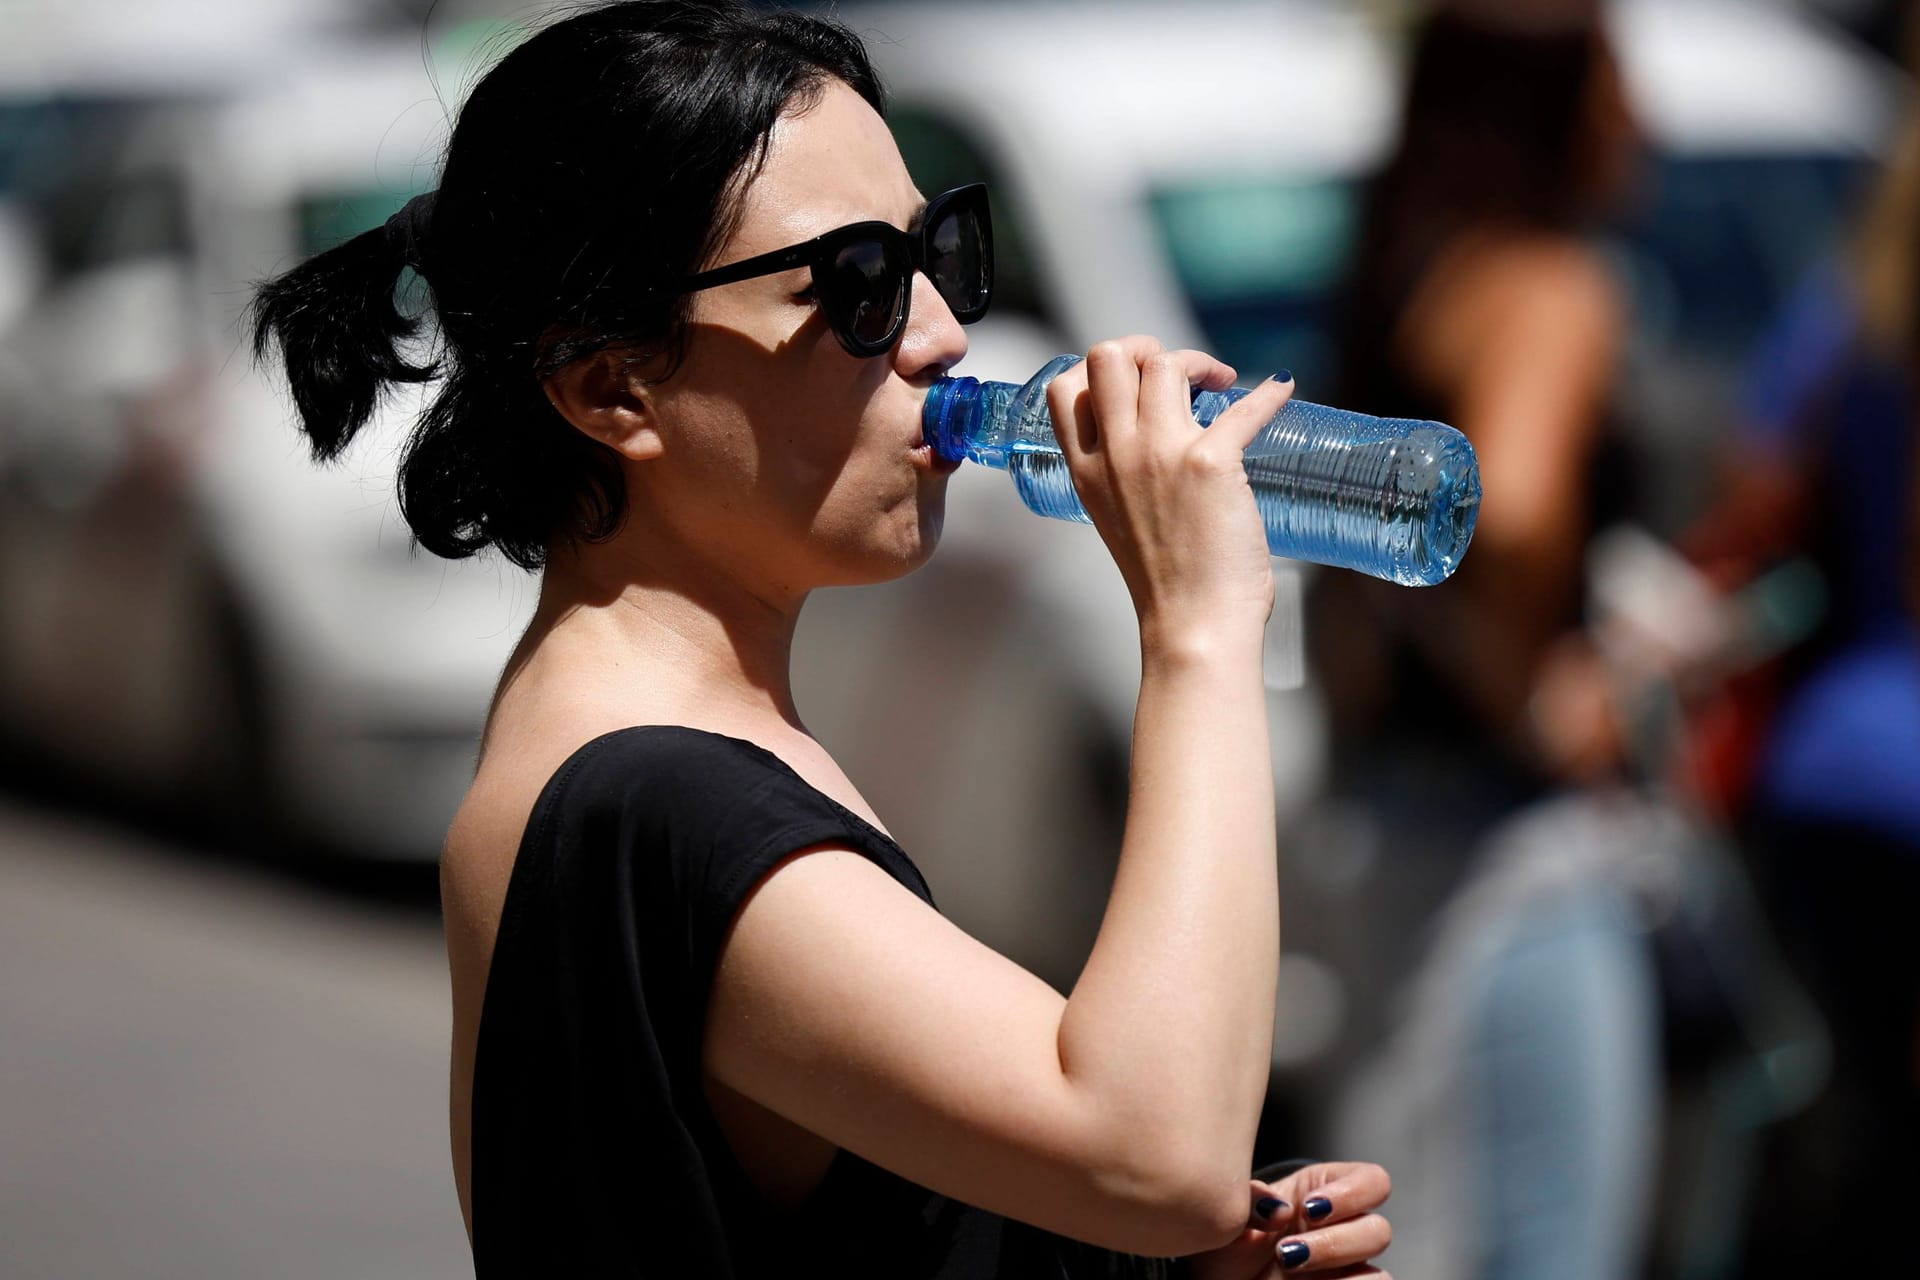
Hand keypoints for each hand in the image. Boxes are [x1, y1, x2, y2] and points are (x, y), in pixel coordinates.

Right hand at [1044, 336, 1294, 652]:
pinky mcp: (1211, 463)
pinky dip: (1269, 393)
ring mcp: (1160, 455)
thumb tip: (1163, 443)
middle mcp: (1116, 454)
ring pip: (1166, 363)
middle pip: (1109, 356)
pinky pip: (1244, 407)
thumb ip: (1124, 477)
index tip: (1136, 379)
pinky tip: (1281, 390)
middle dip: (1147, 347)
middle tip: (1182, 373)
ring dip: (1200, 362)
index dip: (1101, 368)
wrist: (1193, 625)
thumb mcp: (1117, 520)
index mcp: (1087, 471)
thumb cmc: (1165, 583)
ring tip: (1223, 384)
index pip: (1066, 387)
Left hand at [1184, 1162, 1392, 1279]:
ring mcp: (1346, 1272)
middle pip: (1379, 1231)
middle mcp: (1343, 1232)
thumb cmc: (1227, 1246)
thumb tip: (1278, 1209)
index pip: (1372, 1182)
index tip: (1309, 1207)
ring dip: (1337, 1273)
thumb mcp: (1229, 1216)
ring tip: (1288, 1274)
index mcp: (1322, 1195)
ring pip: (1379, 1274)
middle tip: (1286, 1251)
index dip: (1352, 1192)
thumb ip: (1252, 1201)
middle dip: (1333, 1243)